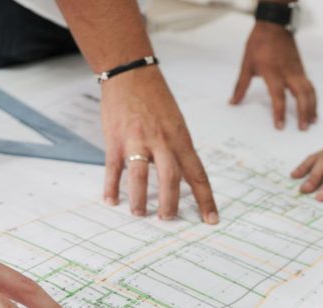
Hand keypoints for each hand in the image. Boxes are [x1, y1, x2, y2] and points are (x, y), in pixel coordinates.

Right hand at [99, 67, 217, 222]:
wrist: (130, 72)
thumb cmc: (156, 100)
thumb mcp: (176, 123)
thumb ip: (179, 151)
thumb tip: (183, 178)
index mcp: (181, 139)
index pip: (197, 174)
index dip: (205, 199)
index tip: (211, 220)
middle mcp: (162, 141)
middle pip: (170, 178)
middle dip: (171, 203)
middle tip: (168, 219)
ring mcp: (137, 140)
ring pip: (141, 176)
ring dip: (140, 199)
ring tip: (140, 213)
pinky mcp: (115, 139)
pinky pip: (114, 168)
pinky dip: (112, 186)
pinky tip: (111, 200)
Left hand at [231, 22, 316, 129]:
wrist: (274, 25)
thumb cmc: (259, 43)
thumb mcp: (247, 64)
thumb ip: (241, 86)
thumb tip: (233, 102)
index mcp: (273, 72)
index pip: (278, 96)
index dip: (279, 113)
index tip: (280, 127)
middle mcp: (288, 73)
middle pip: (301, 95)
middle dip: (303, 113)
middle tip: (302, 128)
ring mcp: (297, 71)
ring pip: (309, 91)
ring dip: (312, 107)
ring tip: (312, 122)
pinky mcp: (301, 69)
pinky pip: (310, 86)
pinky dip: (313, 98)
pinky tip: (312, 108)